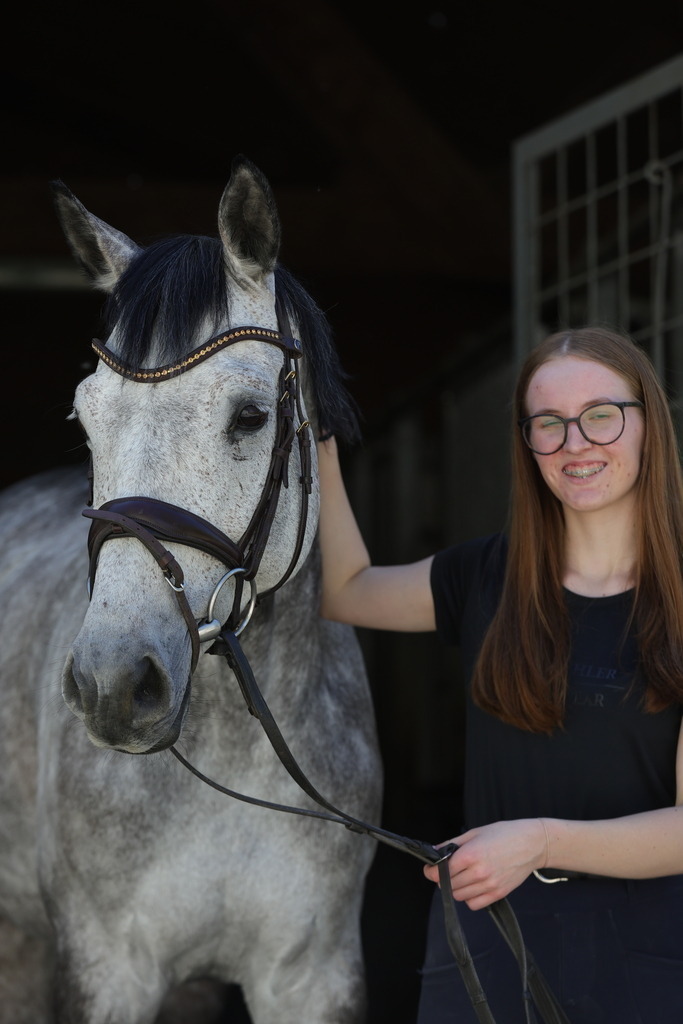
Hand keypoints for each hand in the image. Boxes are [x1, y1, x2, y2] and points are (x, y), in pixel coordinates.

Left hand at [423, 818, 546, 909]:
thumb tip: (434, 852)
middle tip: (447, 870)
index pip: (440, 872)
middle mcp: (478, 872)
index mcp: (470, 854)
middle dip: (443, 878)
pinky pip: (474, 904)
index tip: (429, 869)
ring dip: (455, 888)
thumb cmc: (504, 834)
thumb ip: (452, 844)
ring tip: (462, 876)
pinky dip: (469, 898)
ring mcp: (489, 885)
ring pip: (459, 896)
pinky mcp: (498, 894)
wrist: (531, 844)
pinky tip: (473, 886)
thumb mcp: (475, 833)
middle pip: (448, 885)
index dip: (431, 871)